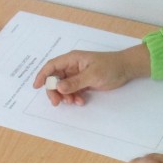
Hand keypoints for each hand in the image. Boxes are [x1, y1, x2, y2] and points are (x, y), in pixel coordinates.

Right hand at [32, 43, 149, 105]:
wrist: (126, 69)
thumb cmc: (110, 67)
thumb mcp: (92, 75)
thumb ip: (75, 82)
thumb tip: (58, 87)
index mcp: (72, 59)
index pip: (52, 66)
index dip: (42, 75)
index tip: (36, 86)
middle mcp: (72, 66)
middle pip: (55, 79)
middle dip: (54, 91)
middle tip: (57, 103)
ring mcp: (77, 74)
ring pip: (63, 87)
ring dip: (65, 96)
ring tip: (74, 102)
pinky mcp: (83, 82)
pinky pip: (73, 91)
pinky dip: (74, 97)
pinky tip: (80, 101)